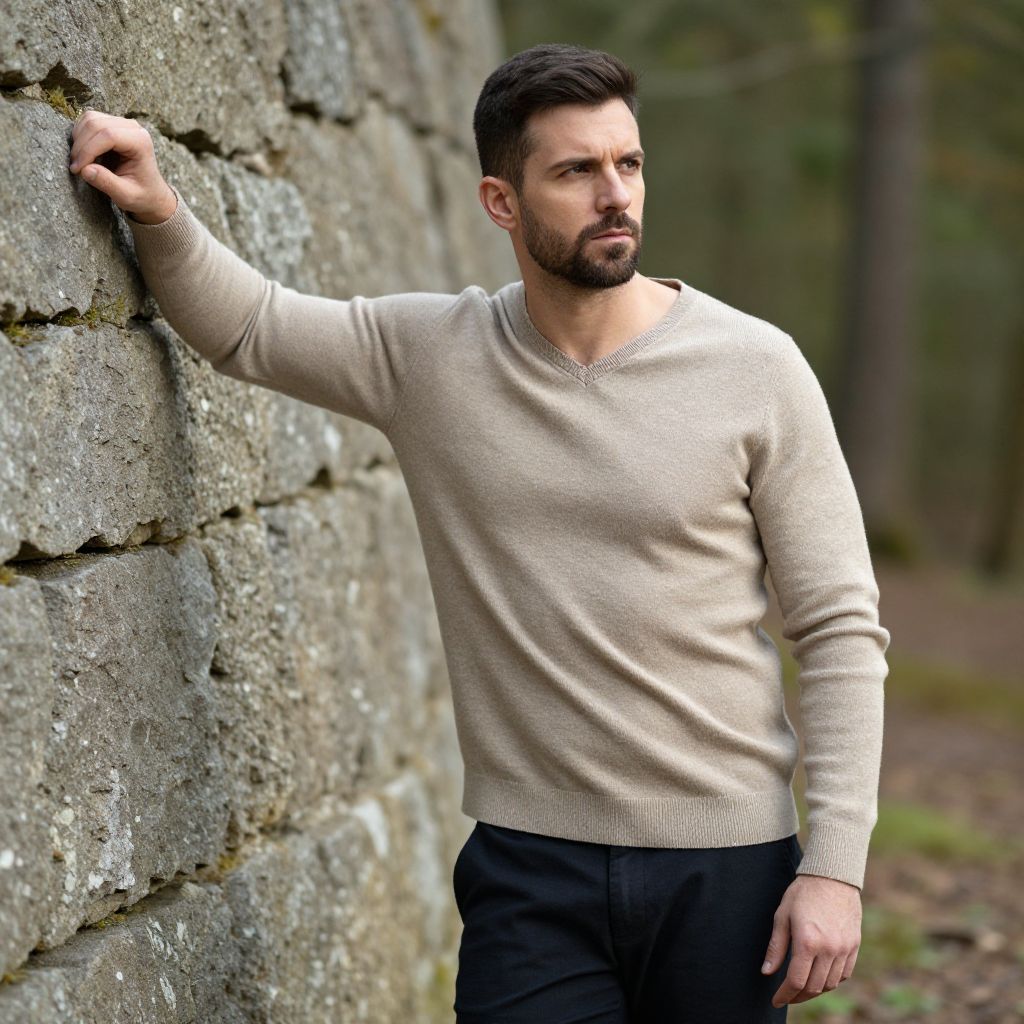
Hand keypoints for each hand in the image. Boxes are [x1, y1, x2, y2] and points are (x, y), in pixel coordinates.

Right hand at [68, 109, 176, 223]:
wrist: (150, 192)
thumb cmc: (142, 195)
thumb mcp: (127, 196)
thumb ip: (108, 184)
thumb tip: (85, 170)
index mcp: (141, 142)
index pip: (108, 135)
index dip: (88, 150)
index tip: (77, 170)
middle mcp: (132, 127)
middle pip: (95, 123)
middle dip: (81, 146)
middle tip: (76, 168)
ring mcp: (121, 123)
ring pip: (89, 119)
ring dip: (78, 140)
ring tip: (79, 162)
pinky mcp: (111, 124)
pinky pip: (88, 121)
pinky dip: (80, 136)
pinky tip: (83, 155)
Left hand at [761, 873, 861, 1007]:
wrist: (832, 876)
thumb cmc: (802, 893)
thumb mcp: (782, 916)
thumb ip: (775, 947)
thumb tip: (766, 972)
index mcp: (807, 942)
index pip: (796, 981)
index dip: (785, 995)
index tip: (776, 1000)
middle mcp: (829, 949)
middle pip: (814, 987)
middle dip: (798, 996)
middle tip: (787, 996)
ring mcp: (844, 948)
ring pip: (830, 983)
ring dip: (815, 990)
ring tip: (802, 988)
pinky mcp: (854, 945)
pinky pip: (844, 974)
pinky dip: (832, 980)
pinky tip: (820, 977)